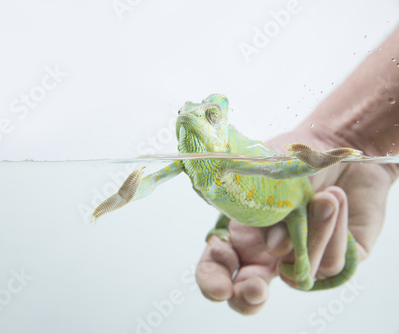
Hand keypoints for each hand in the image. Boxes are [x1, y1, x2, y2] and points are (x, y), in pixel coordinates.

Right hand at [195, 131, 397, 314]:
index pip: (216, 267)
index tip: (221, 288)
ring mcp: (298, 260)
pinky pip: (331, 264)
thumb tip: (273, 246)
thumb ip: (258, 208)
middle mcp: (266, 254)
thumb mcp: (261, 175)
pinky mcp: (334, 260)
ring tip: (324, 198)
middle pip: (249, 294)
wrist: (332, 144)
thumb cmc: (288, 157)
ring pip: (299, 276)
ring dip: (312, 237)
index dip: (213, 282)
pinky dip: (333, 231)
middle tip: (256, 289)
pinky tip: (334, 200)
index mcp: (239, 234)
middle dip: (248, 297)